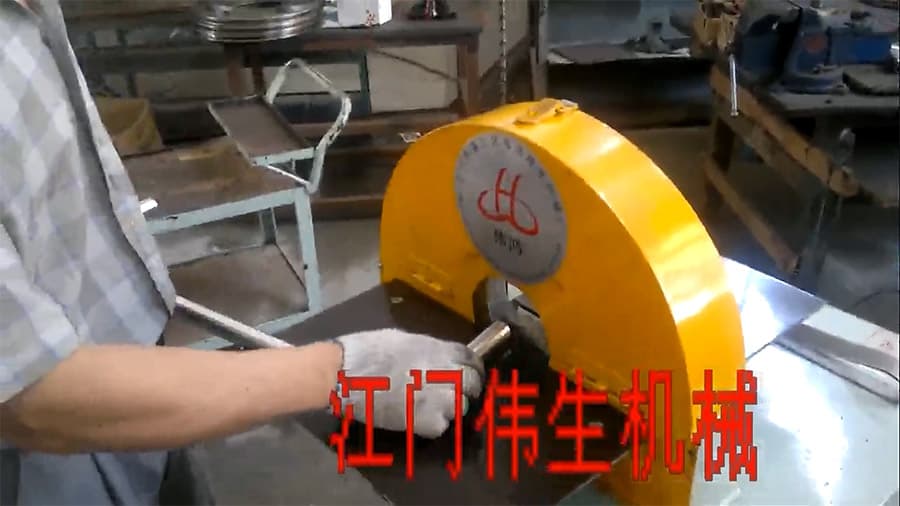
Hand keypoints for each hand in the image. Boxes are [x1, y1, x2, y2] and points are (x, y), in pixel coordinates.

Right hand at [333, 328, 483, 437]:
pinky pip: (443, 426)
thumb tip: (437, 356)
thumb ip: (428, 349)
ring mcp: (440, 399)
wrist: (346, 374)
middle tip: (453, 393)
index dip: (472, 367)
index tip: (468, 373)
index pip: (473, 359)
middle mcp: (447, 372)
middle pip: (472, 383)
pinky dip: (434, 424)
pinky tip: (419, 418)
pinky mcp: (427, 421)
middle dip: (466, 388)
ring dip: (451, 407)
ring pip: (461, 406)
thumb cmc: (368, 350)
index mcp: (440, 349)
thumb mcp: (404, 339)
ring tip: (432, 407)